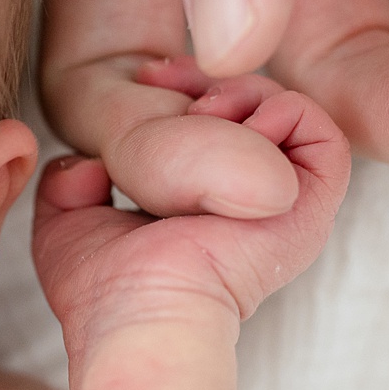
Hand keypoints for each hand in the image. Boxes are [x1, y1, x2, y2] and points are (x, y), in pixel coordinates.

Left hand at [31, 59, 349, 370]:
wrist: (138, 313)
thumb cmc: (102, 289)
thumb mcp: (67, 222)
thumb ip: (70, 183)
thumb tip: (88, 164)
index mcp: (207, 208)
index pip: (217, 127)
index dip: (184, 88)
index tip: (142, 79)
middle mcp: (252, 204)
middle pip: (253, 110)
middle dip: (208, 78)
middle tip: (159, 76)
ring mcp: (285, 204)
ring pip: (288, 114)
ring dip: (244, 92)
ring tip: (198, 111)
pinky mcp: (309, 206)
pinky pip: (321, 134)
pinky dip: (282, 108)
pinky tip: (229, 123)